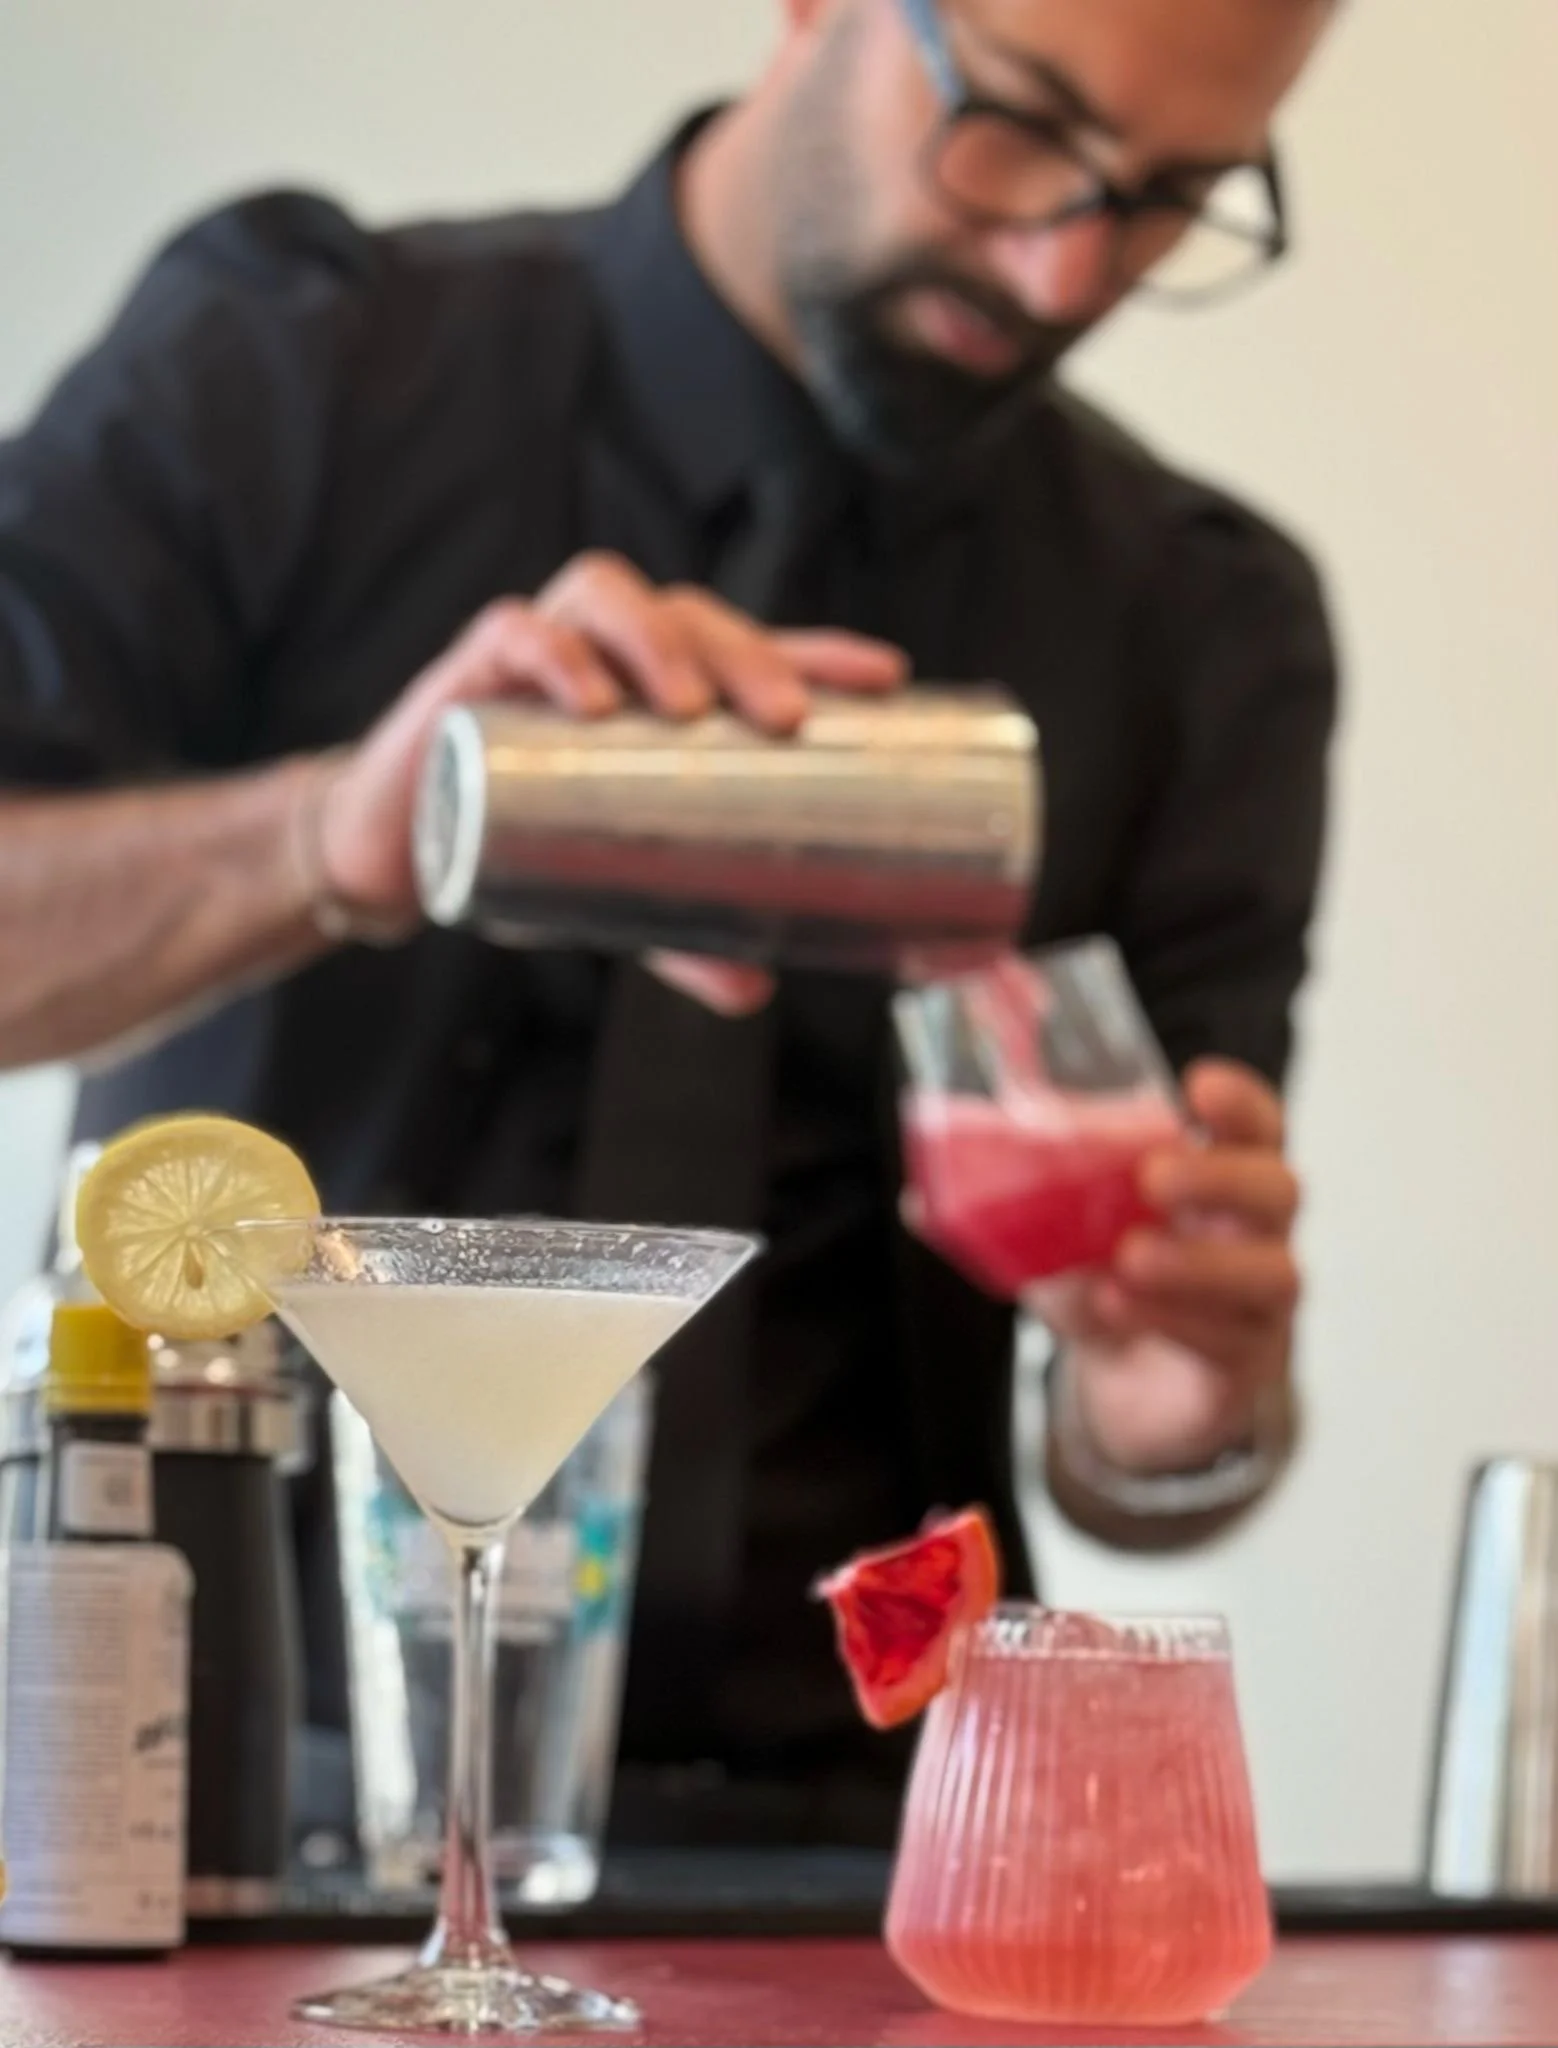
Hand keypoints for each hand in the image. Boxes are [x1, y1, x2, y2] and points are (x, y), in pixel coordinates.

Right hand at [316, 554, 907, 944]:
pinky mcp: (472, 666)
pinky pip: (516, 632)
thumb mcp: (618, 895)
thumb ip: (684, 933)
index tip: (887, 681)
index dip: (821, 651)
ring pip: (612, 595)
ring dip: (658, 640)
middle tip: (786, 716)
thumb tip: (757, 990)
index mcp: (662, 691)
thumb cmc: (529, 846)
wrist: (403, 847)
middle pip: (694, 614)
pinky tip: (588, 699)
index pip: (753, 648)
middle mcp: (612, 653)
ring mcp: (544, 649)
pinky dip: (555, 655)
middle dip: (747, 653)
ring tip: (689, 707)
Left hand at [1032, 1060, 1300, 1476]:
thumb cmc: (1107, 1280)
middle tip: (1153, 1177)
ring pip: (1270, 1271)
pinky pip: (1231, 1339)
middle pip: (1279, 1189)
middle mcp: (1255, 1232)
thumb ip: (1011, 1207)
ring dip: (1198, 1261)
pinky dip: (1173, 1320)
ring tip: (1130, 1257)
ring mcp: (1260, 1301)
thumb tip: (918, 1199)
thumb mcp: (1059, 1234)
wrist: (1130, 1384)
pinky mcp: (1245, 1364)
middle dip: (1219, 1177)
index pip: (1256, 1125)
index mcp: (1218, 1175)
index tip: (1196, 1085)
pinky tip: (1118, 1308)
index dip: (1238, 1103)